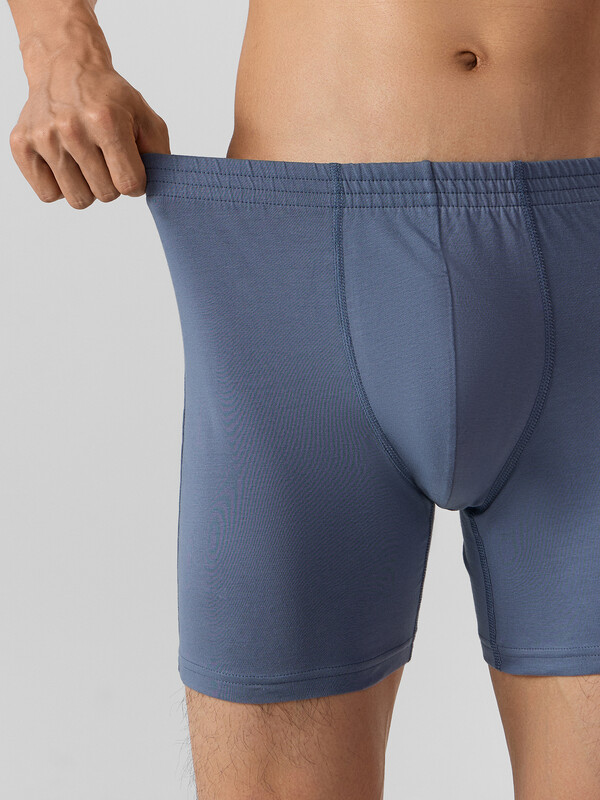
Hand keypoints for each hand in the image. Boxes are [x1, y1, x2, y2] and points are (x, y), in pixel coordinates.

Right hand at [9, 58, 169, 208]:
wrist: (66, 67)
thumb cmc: (109, 98)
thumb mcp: (145, 117)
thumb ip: (159, 154)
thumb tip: (160, 186)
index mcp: (106, 121)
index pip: (130, 185)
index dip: (135, 182)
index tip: (130, 167)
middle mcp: (72, 128)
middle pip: (105, 195)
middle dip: (112, 183)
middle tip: (106, 158)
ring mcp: (44, 137)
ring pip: (78, 200)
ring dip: (87, 187)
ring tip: (86, 161)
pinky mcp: (21, 145)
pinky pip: (48, 195)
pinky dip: (60, 186)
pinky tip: (65, 163)